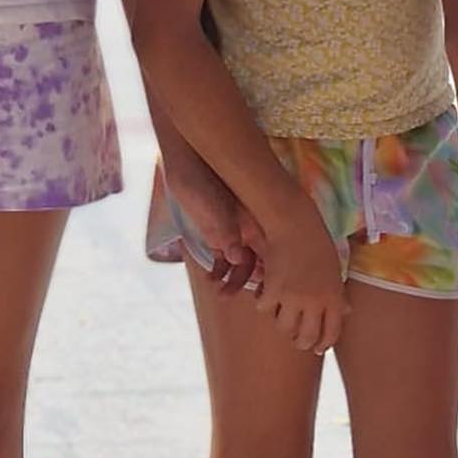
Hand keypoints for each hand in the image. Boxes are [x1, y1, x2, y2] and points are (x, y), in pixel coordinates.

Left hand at [162, 148, 260, 292]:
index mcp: (257, 222)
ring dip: (230, 279)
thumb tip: (239, 261)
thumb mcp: (216, 211)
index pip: (271, 254)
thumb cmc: (204, 183)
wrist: (185, 163)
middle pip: (256, 261)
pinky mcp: (214, 232)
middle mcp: (249, 229)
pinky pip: (221, 257)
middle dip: (246, 280)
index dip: (271, 273)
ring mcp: (231, 231)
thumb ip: (228, 236)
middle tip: (230, 294)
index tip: (264, 292)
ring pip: (238, 262)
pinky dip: (218, 269)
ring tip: (219, 292)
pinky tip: (210, 278)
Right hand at [256, 199, 348, 354]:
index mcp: (334, 297)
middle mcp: (315, 302)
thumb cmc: (317, 242)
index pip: (332, 333)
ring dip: (281, 323)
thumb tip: (347, 312)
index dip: (323, 344)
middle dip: (301, 342)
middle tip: (295, 338)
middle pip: (306, 337)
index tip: (317, 348)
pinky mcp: (273, 290)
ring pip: (284, 328)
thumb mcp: (334, 269)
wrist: (294, 224)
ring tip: (280, 314)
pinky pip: (265, 309)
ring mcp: (293, 297)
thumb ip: (337, 293)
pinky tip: (264, 293)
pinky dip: (263, 302)